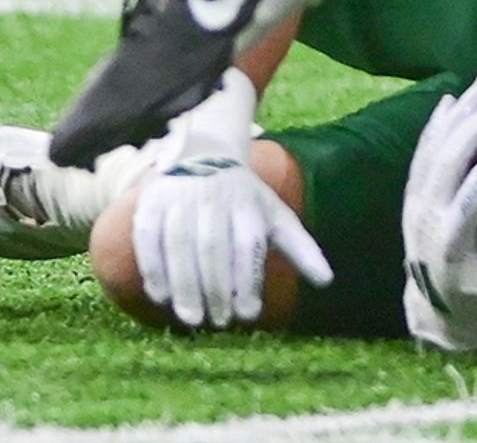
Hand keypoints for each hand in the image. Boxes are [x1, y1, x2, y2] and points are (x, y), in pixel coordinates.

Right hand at [130, 75, 329, 330]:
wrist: (205, 153)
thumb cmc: (246, 199)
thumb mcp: (277, 216)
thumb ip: (301, 249)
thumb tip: (328, 281)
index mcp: (248, 203)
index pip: (248, 243)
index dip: (247, 279)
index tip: (249, 313)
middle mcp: (214, 198)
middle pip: (213, 247)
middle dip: (215, 288)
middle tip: (219, 322)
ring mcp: (180, 199)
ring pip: (179, 245)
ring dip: (184, 286)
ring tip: (193, 318)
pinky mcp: (151, 204)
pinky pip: (148, 239)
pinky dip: (153, 269)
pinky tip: (160, 297)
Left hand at [399, 73, 476, 354]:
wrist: (433, 309)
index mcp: (452, 242)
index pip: (470, 197)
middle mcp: (428, 217)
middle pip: (448, 160)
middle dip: (476, 122)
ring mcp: (416, 203)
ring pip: (434, 148)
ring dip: (460, 113)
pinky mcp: (412, 195)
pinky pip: (422, 152)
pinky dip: (437, 123)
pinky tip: (453, 98)